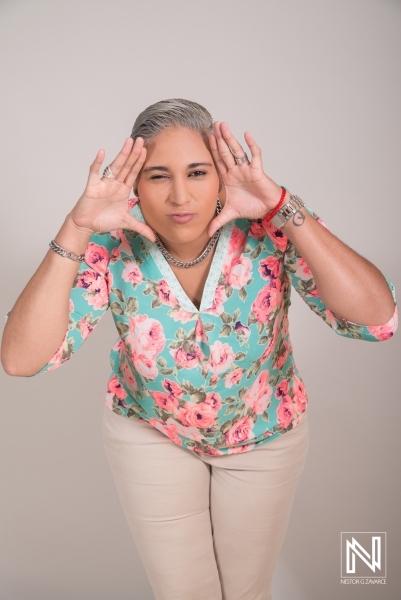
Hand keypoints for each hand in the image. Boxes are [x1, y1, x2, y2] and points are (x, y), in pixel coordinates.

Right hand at [69, 137, 155, 241]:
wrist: (87, 225)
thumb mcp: (126, 223)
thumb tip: (155, 237)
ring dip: (121, 154)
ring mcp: (104, 183)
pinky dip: (97, 163)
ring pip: (114, 166)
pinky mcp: (92, 186)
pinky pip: (95, 173)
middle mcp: (114, 183)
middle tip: (141, 139)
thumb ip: (141, 227)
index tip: (147, 150)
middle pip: (126, 166)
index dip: (140, 162)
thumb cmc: (104, 220)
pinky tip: (102, 153)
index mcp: (123, 189)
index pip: (133, 173)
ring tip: (128, 142)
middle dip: (134, 153)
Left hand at [207, 122, 283, 236]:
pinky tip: (246, 135)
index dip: (211, 150)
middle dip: (218, 139)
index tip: (204, 138)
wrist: (267, 209)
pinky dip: (251, 146)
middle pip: (224, 152)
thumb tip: (206, 233)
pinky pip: (254, 156)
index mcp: (228, 178)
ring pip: (236, 150)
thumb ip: (217, 221)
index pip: (217, 161)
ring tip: (222, 125)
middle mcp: (236, 170)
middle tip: (211, 124)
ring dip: (229, 138)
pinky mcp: (257, 170)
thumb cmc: (251, 207)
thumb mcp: (230, 214)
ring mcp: (246, 169)